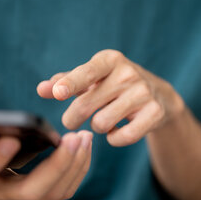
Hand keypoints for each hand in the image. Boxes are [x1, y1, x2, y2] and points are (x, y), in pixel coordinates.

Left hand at [37, 49, 184, 145]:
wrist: (159, 95)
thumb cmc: (113, 85)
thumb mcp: (91, 79)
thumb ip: (64, 83)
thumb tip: (41, 89)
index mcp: (110, 60)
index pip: (87, 72)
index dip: (71, 83)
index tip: (58, 93)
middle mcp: (128, 73)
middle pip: (86, 105)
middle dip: (72, 118)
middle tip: (72, 121)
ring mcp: (144, 93)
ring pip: (102, 123)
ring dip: (97, 127)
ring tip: (103, 119)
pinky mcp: (155, 113)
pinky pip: (123, 137)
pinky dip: (114, 139)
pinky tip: (117, 130)